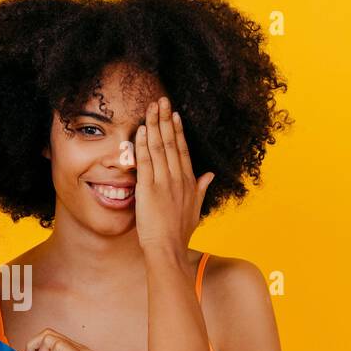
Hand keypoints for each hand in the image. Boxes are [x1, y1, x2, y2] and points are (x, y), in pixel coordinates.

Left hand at [132, 97, 215, 251]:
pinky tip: (140, 130)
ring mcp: (163, 182)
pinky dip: (142, 144)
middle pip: (171, 142)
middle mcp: (178, 178)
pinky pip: (145, 161)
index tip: (174, 115)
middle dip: (165, 119)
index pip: (182, 150)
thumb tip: (209, 174)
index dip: (178, 130)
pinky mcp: (148, 189)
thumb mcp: (196, 209)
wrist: (168, 249)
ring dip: (153, 125)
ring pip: (158, 147)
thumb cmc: (179, 233)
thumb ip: (202, 189)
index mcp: (189, 182)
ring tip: (151, 108)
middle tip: (161, 101)